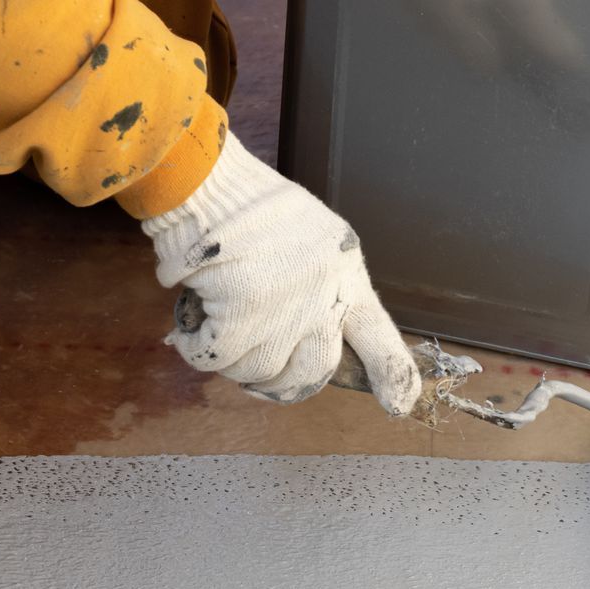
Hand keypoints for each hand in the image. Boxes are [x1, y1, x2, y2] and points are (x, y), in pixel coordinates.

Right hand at [142, 133, 422, 414]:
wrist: (209, 183)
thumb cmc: (249, 207)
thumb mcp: (309, 238)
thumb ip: (315, 287)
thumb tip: (301, 340)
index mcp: (345, 272)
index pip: (377, 333)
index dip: (391, 375)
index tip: (399, 405)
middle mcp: (324, 293)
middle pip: (313, 373)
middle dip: (281, 384)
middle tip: (256, 376)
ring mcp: (286, 305)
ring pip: (259, 371)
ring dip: (232, 364)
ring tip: (215, 336)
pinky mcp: (243, 311)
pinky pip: (219, 359)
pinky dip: (198, 353)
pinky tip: (190, 336)